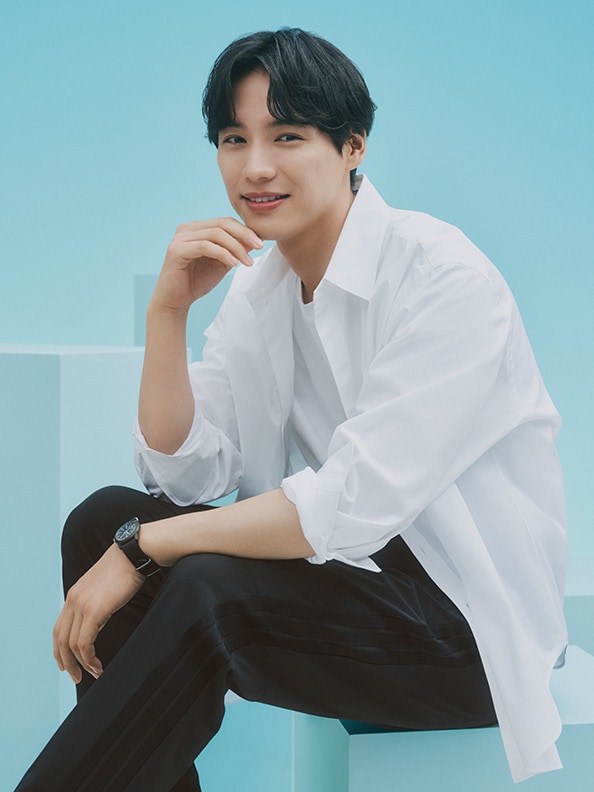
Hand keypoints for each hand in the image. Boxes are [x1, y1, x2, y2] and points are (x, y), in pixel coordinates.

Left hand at [53, 544, 143, 683]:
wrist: (133, 553)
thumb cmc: (125, 568)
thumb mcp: (103, 586)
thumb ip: (95, 601)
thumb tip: (98, 618)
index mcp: (74, 595)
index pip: (59, 628)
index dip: (60, 650)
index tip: (66, 664)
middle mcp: (73, 600)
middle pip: (60, 639)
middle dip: (67, 662)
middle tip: (77, 677)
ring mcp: (82, 605)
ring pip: (72, 644)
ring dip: (81, 664)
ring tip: (94, 673)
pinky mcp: (94, 611)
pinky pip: (84, 642)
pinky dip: (89, 658)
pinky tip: (97, 665)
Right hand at [152, 217, 262, 311]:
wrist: (176, 301)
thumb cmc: (197, 282)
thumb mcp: (222, 264)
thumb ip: (235, 251)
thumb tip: (254, 240)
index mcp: (197, 229)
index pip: (225, 222)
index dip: (245, 230)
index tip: (261, 244)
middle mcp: (187, 229)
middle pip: (221, 224)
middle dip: (244, 235)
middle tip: (260, 247)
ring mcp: (180, 238)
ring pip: (215, 234)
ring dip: (235, 247)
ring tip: (247, 262)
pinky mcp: (176, 250)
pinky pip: (205, 246)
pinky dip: (222, 253)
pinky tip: (233, 264)